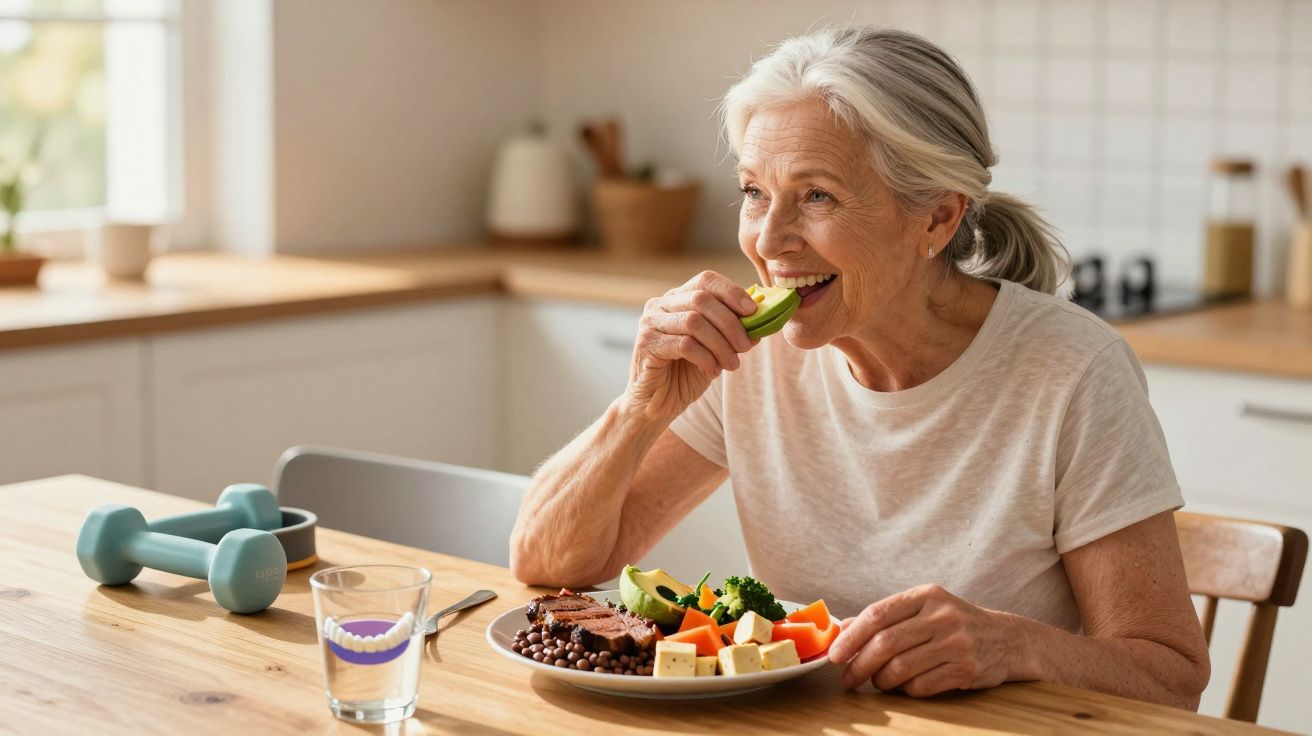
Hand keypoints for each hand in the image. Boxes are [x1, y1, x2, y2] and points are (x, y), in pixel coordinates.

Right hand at [624, 270, 758, 419]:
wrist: (656, 405)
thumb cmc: (685, 374)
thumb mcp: (716, 350)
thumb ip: (734, 332)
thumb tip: (762, 319)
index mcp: (678, 299)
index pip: (706, 280)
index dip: (732, 292)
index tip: (753, 311)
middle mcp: (661, 305)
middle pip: (702, 299)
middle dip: (730, 323)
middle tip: (745, 346)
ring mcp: (650, 323)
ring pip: (694, 321)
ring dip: (720, 344)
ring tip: (732, 364)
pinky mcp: (646, 344)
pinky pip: (683, 344)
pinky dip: (705, 357)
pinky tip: (712, 371)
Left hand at [828, 584, 1021, 696]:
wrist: (1008, 639)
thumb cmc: (955, 623)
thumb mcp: (924, 609)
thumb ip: (886, 617)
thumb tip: (842, 630)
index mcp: (926, 595)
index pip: (878, 614)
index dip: (851, 637)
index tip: (834, 655)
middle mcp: (942, 616)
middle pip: (886, 643)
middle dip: (859, 665)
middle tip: (848, 678)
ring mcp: (956, 643)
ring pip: (901, 668)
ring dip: (881, 680)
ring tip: (877, 682)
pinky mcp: (966, 669)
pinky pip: (921, 686)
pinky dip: (905, 690)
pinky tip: (904, 686)